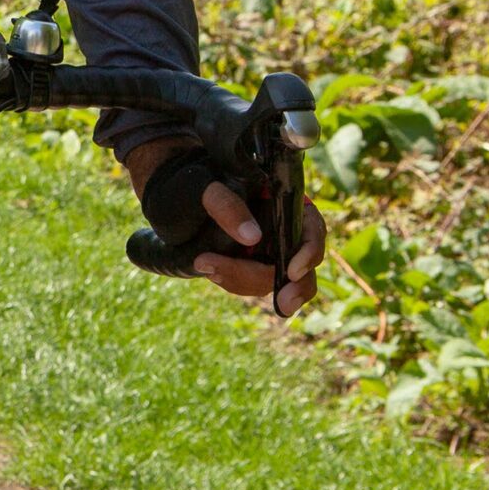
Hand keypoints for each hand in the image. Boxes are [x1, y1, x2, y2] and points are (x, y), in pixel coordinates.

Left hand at [124, 138, 326, 316]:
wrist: (175, 192)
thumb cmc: (197, 182)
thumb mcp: (208, 186)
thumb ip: (227, 204)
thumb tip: (252, 237)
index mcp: (286, 203)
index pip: (313, 231)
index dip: (308, 254)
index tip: (291, 271)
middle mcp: (284, 228)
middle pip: (302, 266)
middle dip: (294, 288)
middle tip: (283, 306)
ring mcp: (270, 249)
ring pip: (276, 281)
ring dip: (248, 282)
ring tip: (209, 268)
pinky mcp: (252, 263)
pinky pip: (252, 282)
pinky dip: (235, 282)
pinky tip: (211, 271)